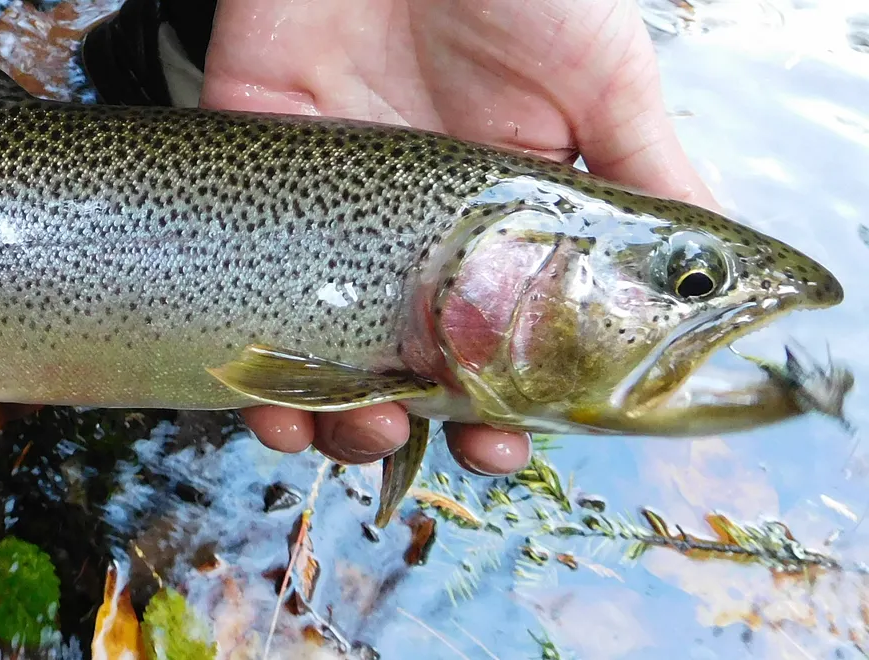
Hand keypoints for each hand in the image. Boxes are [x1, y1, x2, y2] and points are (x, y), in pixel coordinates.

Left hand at [204, 0, 716, 474]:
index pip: (492, 333)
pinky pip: (237, 272)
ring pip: (311, 337)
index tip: (501, 447)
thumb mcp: (604, 79)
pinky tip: (264, 394)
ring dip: (322, 410)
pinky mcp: (254, 158)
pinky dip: (241, 348)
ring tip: (341, 431)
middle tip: (407, 443)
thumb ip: (646, 175)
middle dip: (400, 424)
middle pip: (394, 354)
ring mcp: (328, 197)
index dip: (499, 403)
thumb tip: (711, 274)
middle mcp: (407, 219)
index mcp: (494, 211)